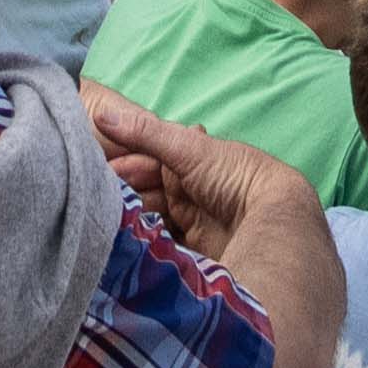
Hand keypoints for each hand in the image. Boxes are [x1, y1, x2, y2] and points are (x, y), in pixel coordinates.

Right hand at [80, 90, 273, 240]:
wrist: (272, 223)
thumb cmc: (233, 176)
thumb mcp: (187, 148)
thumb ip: (145, 133)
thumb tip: (102, 115)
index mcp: (189, 160)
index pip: (145, 163)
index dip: (122, 169)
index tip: (96, 174)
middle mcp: (189, 190)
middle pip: (145, 194)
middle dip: (123, 197)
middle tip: (96, 202)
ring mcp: (191, 223)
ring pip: (150, 221)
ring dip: (131, 222)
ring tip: (104, 226)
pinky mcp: (193, 253)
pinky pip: (161, 247)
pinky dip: (145, 245)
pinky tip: (125, 246)